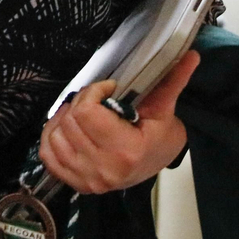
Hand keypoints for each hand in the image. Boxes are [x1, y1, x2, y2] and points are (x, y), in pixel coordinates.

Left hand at [38, 50, 198, 194]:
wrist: (156, 162)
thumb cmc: (159, 136)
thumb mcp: (165, 108)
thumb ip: (172, 80)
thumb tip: (191, 55)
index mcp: (126, 150)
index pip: (87, 112)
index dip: (93, 92)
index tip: (106, 89)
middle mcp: (105, 168)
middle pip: (70, 122)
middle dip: (80, 103)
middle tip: (95, 100)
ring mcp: (89, 179)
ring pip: (55, 136)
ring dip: (64, 119)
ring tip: (82, 114)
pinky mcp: (77, 183)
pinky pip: (48, 156)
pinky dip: (51, 138)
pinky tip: (66, 129)